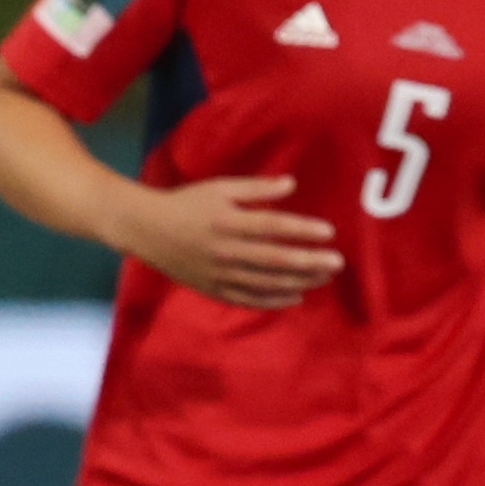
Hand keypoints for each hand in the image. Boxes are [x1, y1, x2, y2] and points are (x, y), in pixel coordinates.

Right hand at [116, 176, 340, 309]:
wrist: (147, 230)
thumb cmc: (187, 203)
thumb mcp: (219, 187)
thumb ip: (256, 188)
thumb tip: (291, 184)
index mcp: (228, 221)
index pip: (272, 227)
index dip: (301, 230)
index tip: (328, 232)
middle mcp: (226, 250)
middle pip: (274, 258)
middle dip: (308, 262)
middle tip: (337, 263)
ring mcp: (220, 273)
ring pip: (265, 282)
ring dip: (298, 282)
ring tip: (323, 278)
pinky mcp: (214, 289)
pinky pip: (248, 299)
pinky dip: (273, 301)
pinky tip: (296, 297)